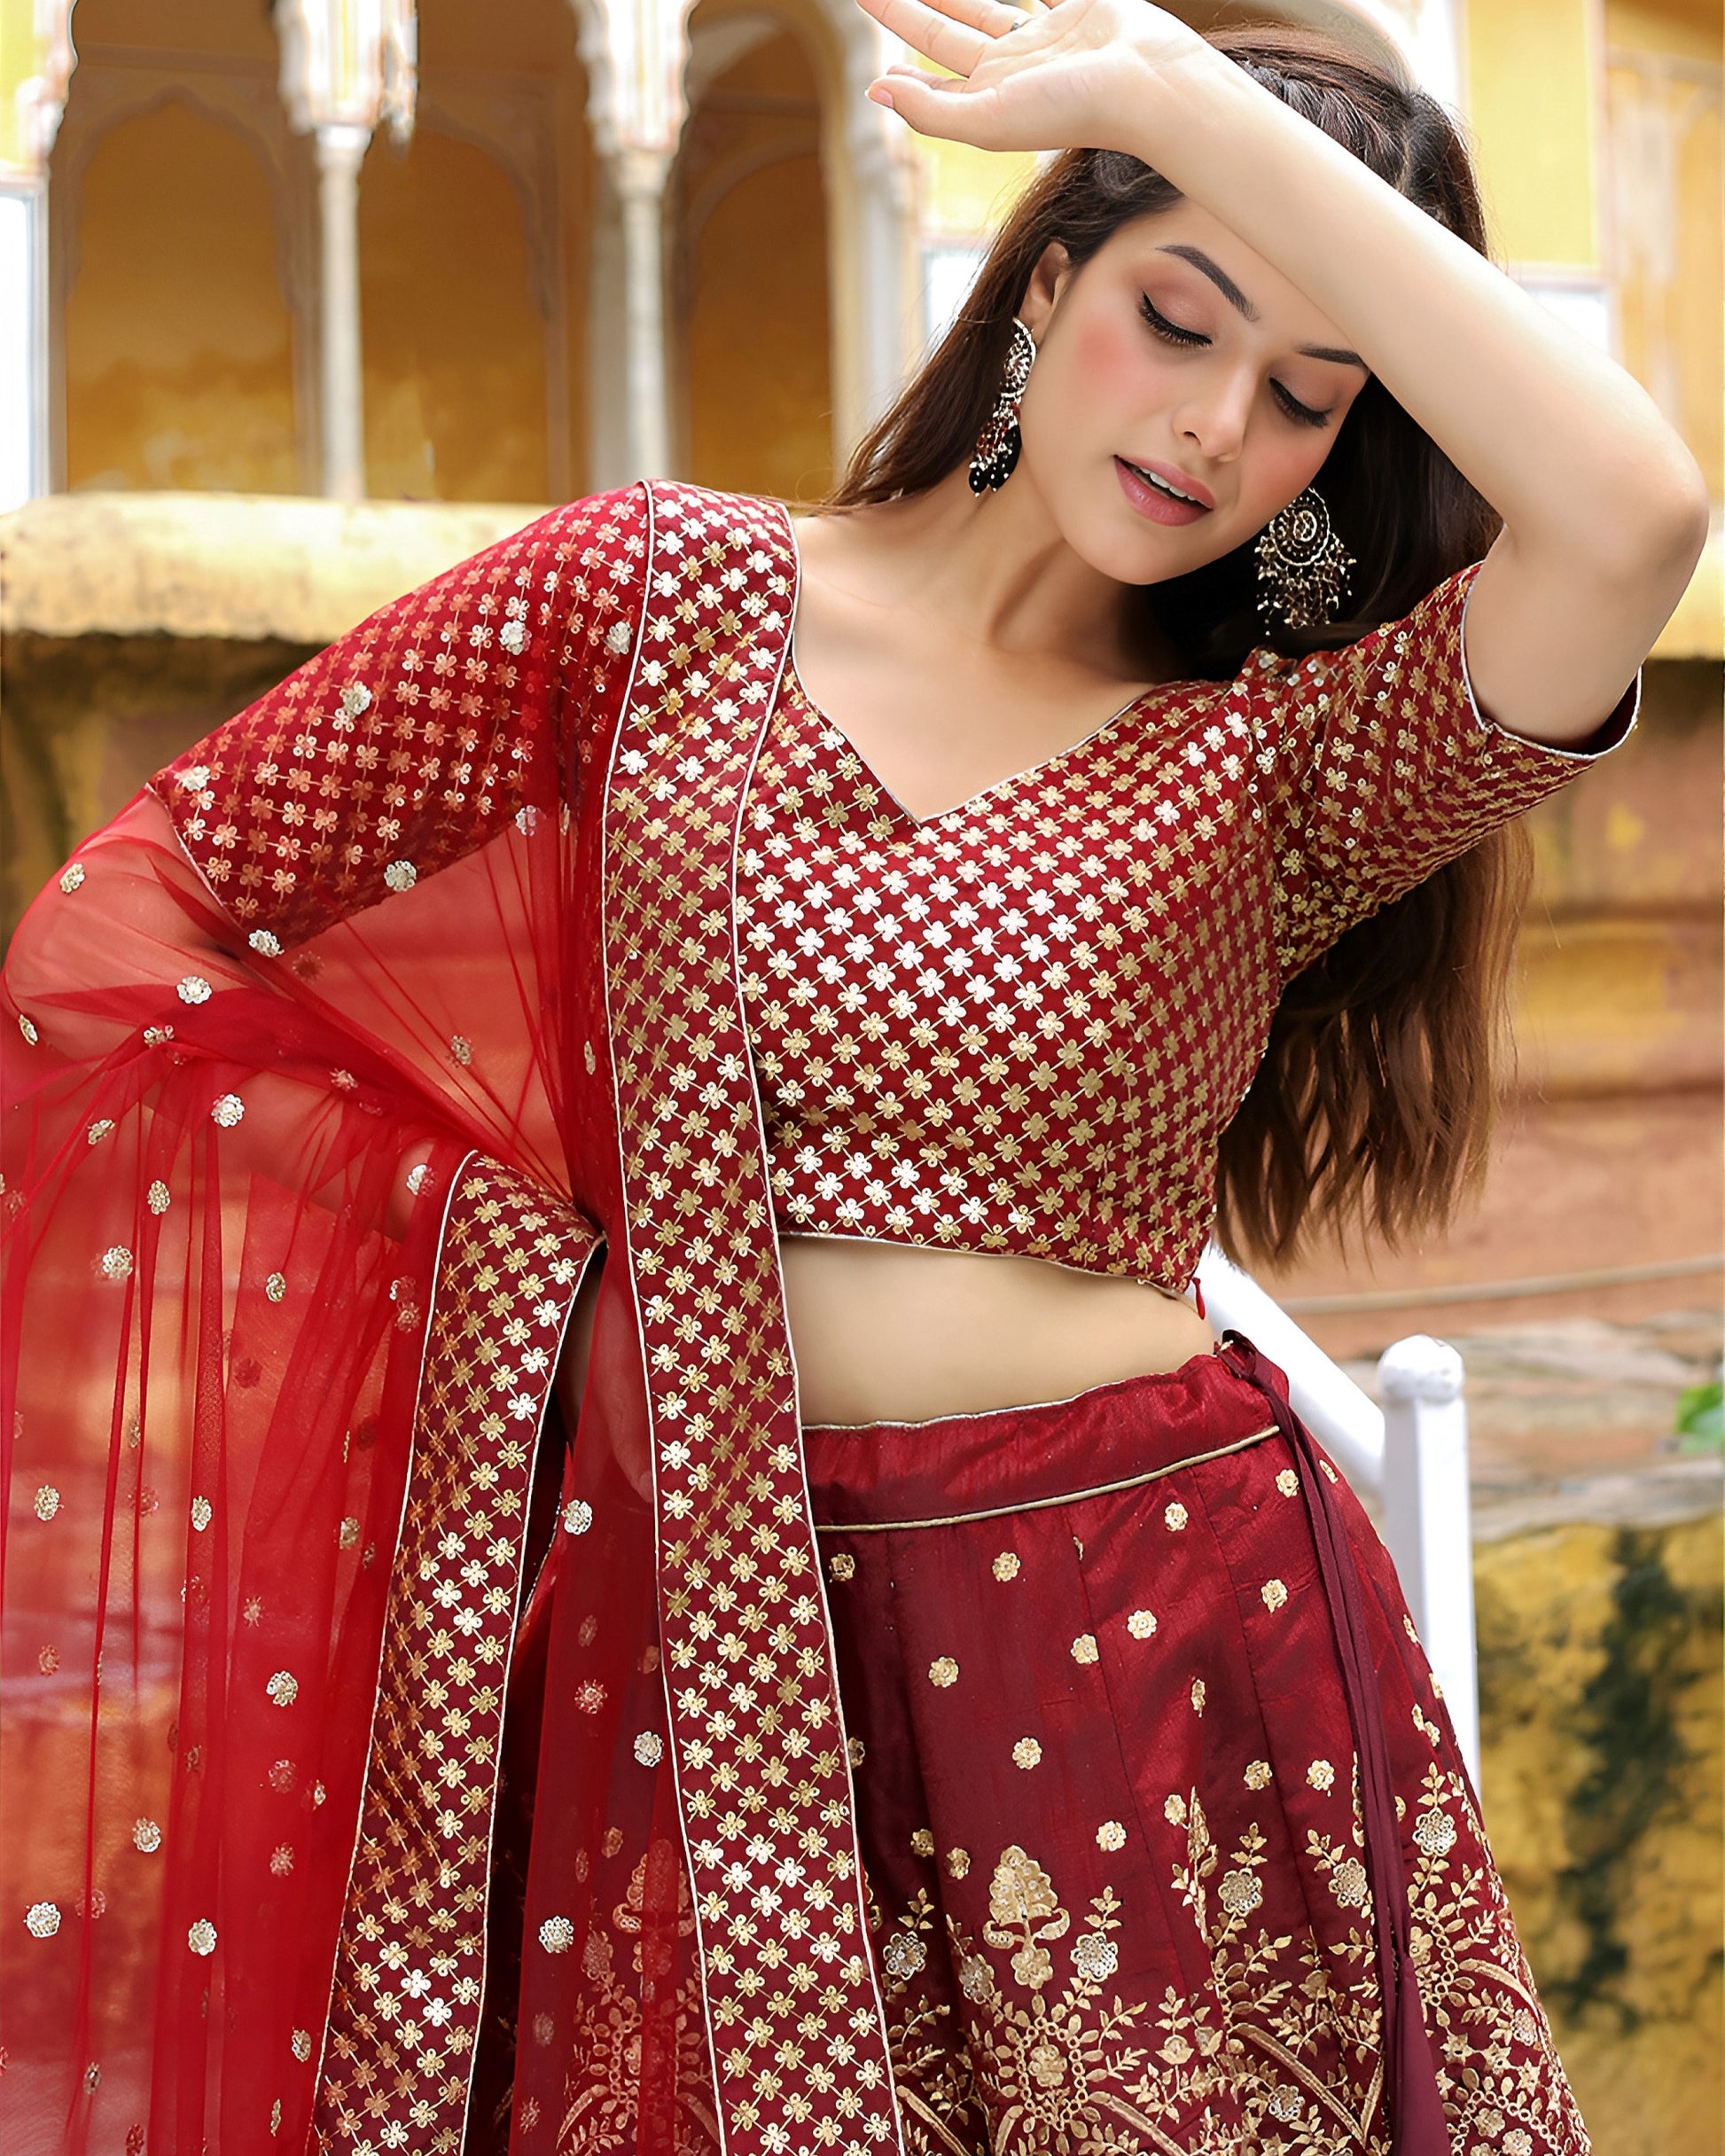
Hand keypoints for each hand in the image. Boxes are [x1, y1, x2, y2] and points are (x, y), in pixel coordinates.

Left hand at [855, 0, 1208, 154]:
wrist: (1148, 84)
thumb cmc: (1074, 109)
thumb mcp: (989, 119)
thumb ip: (930, 110)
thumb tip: (875, 91)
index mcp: (990, 100)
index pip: (933, 80)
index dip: (903, 69)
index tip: (878, 58)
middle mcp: (1013, 70)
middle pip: (947, 35)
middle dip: (909, 14)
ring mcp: (1045, 38)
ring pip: (985, 5)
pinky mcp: (1078, 8)